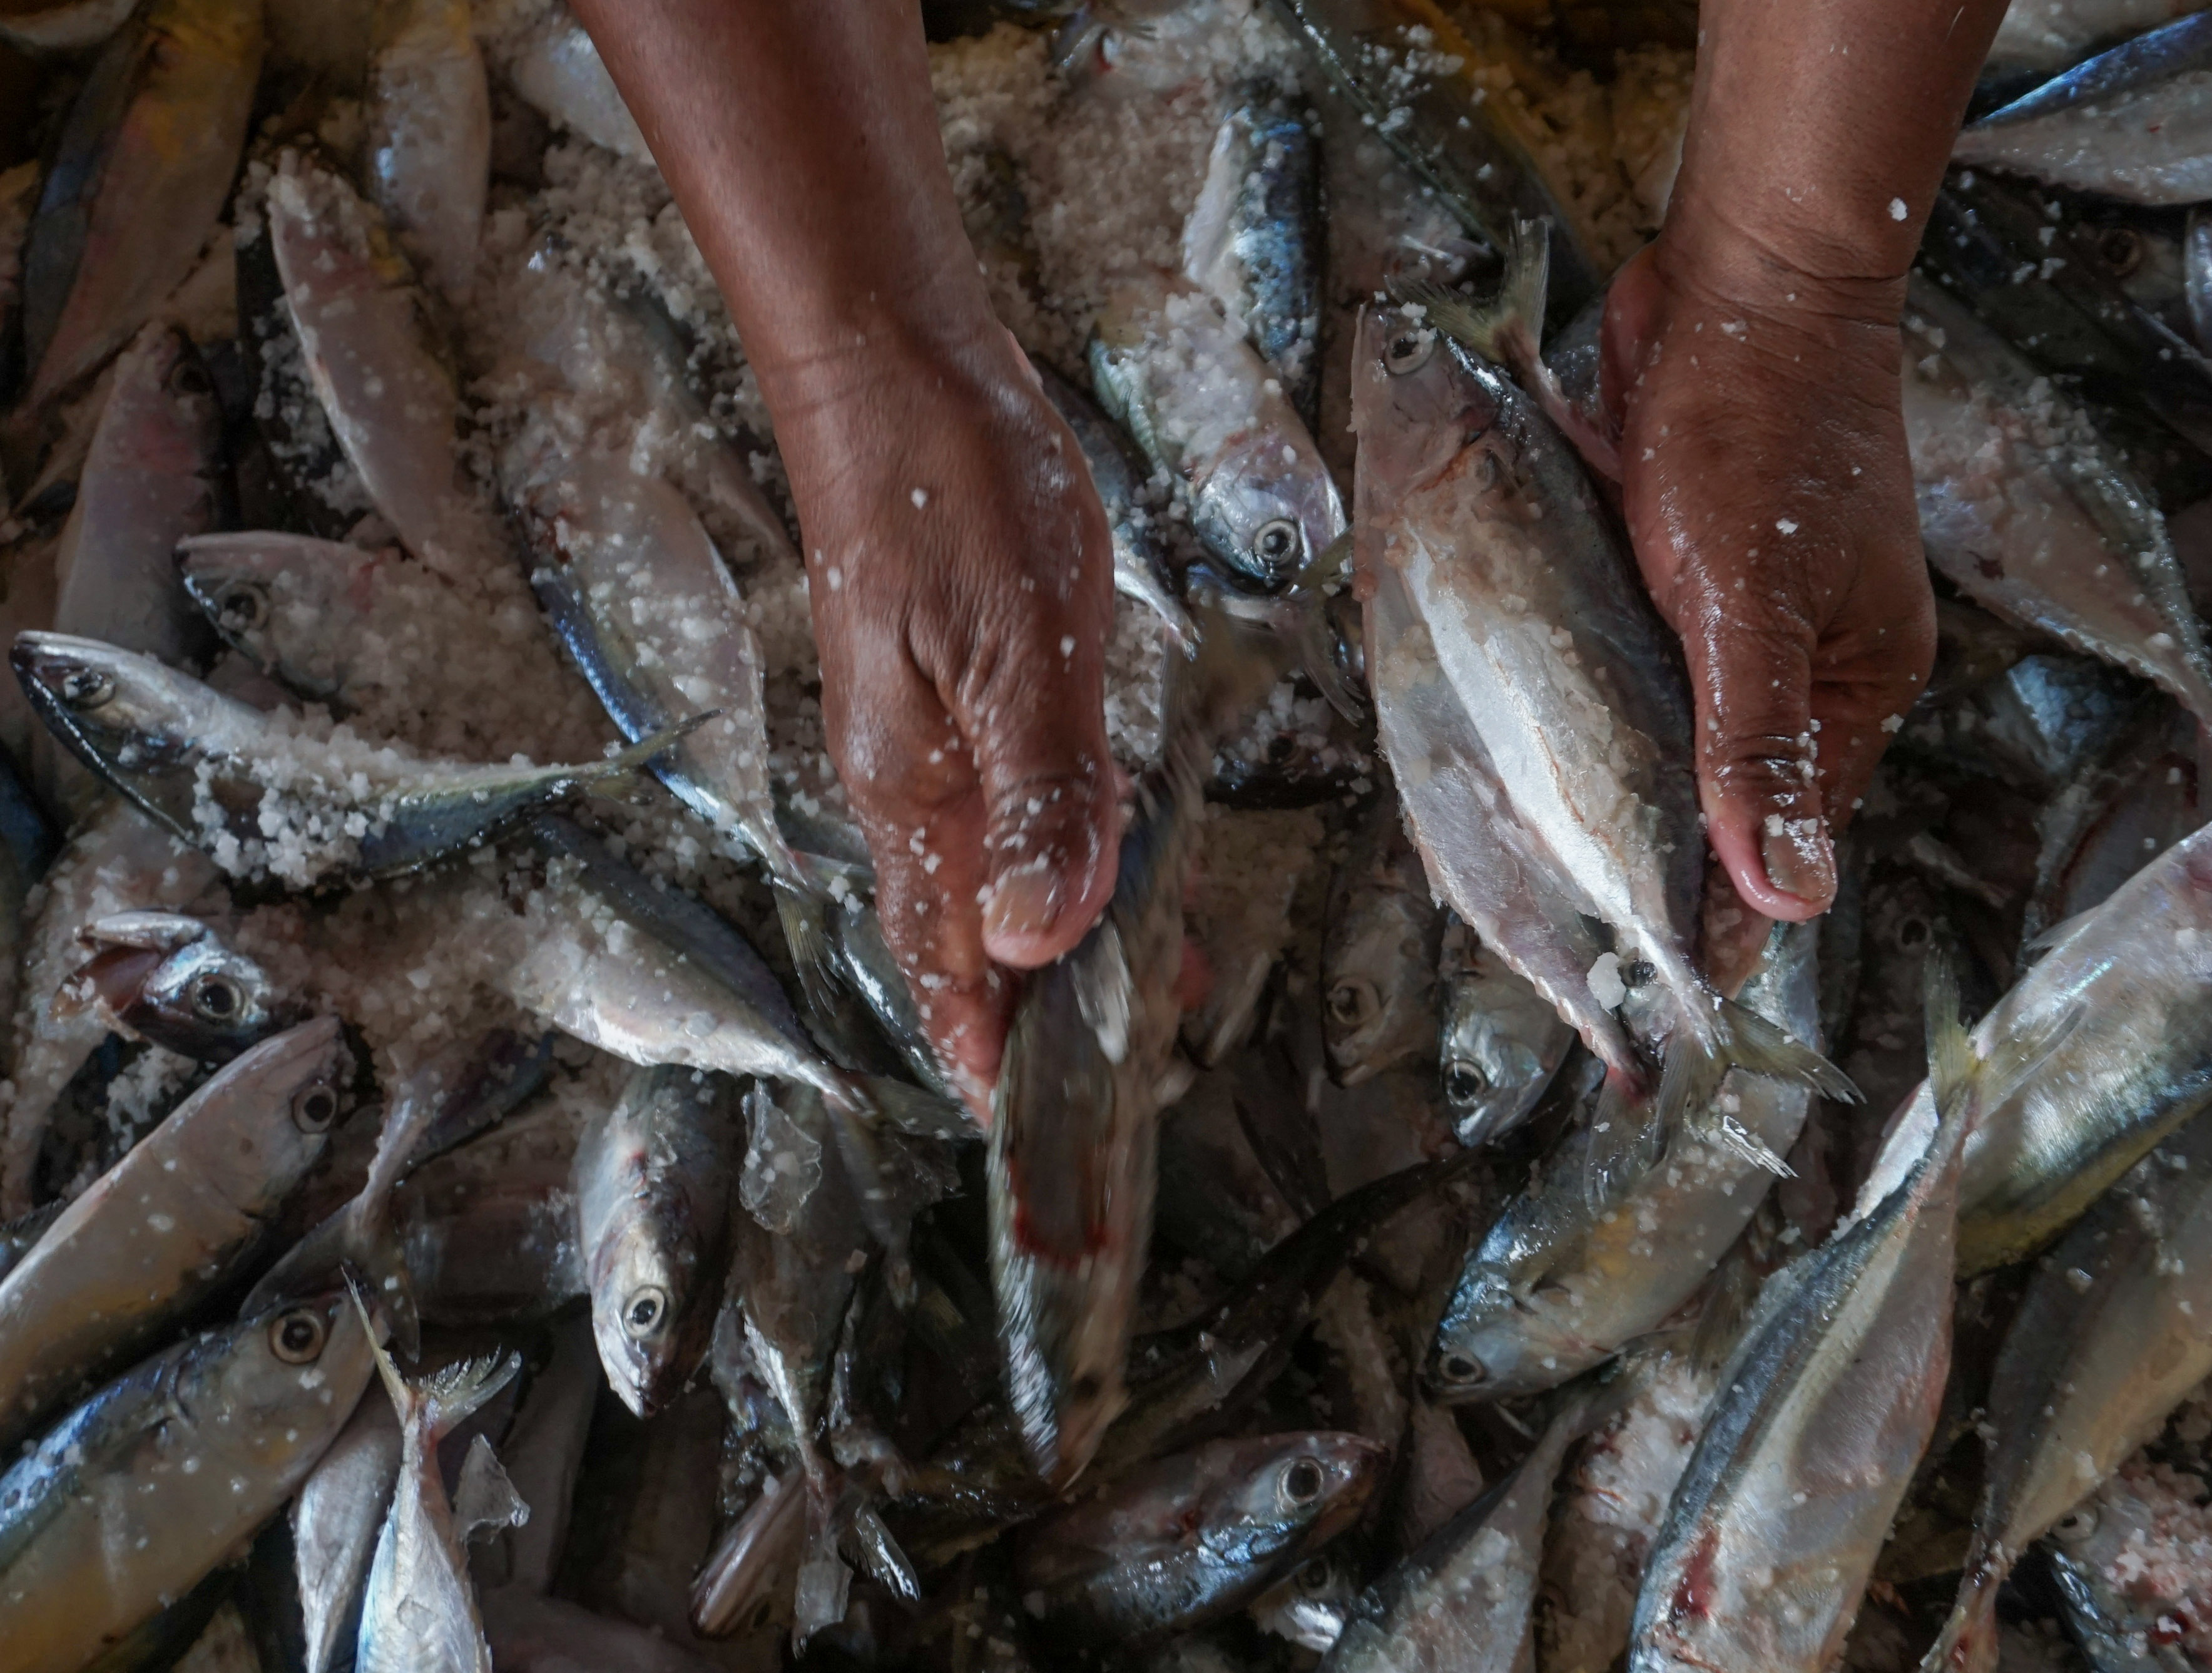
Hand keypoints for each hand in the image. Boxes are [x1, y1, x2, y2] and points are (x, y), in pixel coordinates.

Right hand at [780, 323, 1120, 1107]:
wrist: (893, 365)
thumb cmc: (949, 488)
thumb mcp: (1015, 644)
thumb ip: (1037, 796)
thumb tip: (1044, 940)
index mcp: (916, 788)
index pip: (949, 957)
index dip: (992, 1045)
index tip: (1033, 1129)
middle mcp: (908, 781)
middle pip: (964, 934)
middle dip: (1033, 1011)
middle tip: (1115, 1071)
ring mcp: (922, 734)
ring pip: (983, 875)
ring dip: (1049, 940)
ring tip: (1133, 986)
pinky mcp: (948, 686)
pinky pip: (999, 808)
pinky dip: (1052, 855)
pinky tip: (1097, 857)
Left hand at [1602, 198, 1934, 921]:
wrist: (1742, 278)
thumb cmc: (1757, 425)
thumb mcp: (1748, 595)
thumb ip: (1758, 743)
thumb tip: (1794, 898)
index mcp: (1857, 685)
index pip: (1789, 835)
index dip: (1729, 909)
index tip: (1660, 990)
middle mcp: (1810, 665)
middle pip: (1737, 795)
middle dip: (1670, 857)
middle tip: (1583, 944)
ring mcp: (1746, 619)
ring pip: (1684, 734)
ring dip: (1630, 787)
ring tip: (1551, 874)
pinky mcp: (1688, 575)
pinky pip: (1648, 669)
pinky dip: (1608, 707)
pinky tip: (1544, 749)